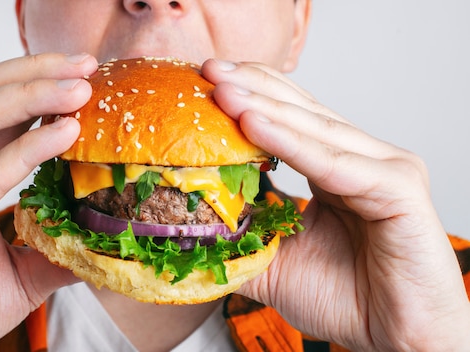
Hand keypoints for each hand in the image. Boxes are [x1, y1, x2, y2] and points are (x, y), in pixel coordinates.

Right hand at [0, 53, 97, 350]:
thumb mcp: (22, 270)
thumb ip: (57, 248)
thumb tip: (102, 240)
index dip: (39, 82)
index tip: (86, 75)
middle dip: (39, 72)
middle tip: (88, 65)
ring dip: (34, 94)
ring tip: (81, 88)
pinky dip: (26, 148)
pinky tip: (63, 134)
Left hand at [202, 59, 469, 349]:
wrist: (398, 340)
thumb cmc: (346, 299)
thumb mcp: (275, 263)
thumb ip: (240, 239)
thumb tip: (188, 226)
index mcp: (336, 168)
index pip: (291, 119)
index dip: (251, 96)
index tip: (206, 80)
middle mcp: (362, 159)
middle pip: (302, 112)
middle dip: (252, 89)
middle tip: (208, 69)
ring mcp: (384, 169)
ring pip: (316, 131)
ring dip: (264, 109)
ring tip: (222, 90)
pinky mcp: (398, 188)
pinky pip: (334, 163)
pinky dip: (292, 143)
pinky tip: (253, 124)